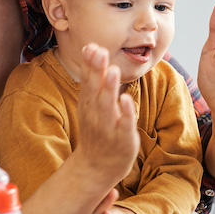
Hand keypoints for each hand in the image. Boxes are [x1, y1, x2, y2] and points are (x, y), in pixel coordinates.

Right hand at [72, 43, 138, 187]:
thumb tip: (92, 49)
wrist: (96, 167)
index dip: (89, 64)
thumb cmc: (96, 130)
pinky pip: (124, 124)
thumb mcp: (90, 104)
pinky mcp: (123, 139)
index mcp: (88, 104)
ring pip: (108, 106)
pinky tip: (126, 99)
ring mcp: (108, 127)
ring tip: (113, 71)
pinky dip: (125, 113)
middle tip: (100, 52)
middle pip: (96, 90)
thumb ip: (93, 79)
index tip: (91, 46)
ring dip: (110, 88)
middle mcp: (95, 114)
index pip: (88, 81)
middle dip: (97, 71)